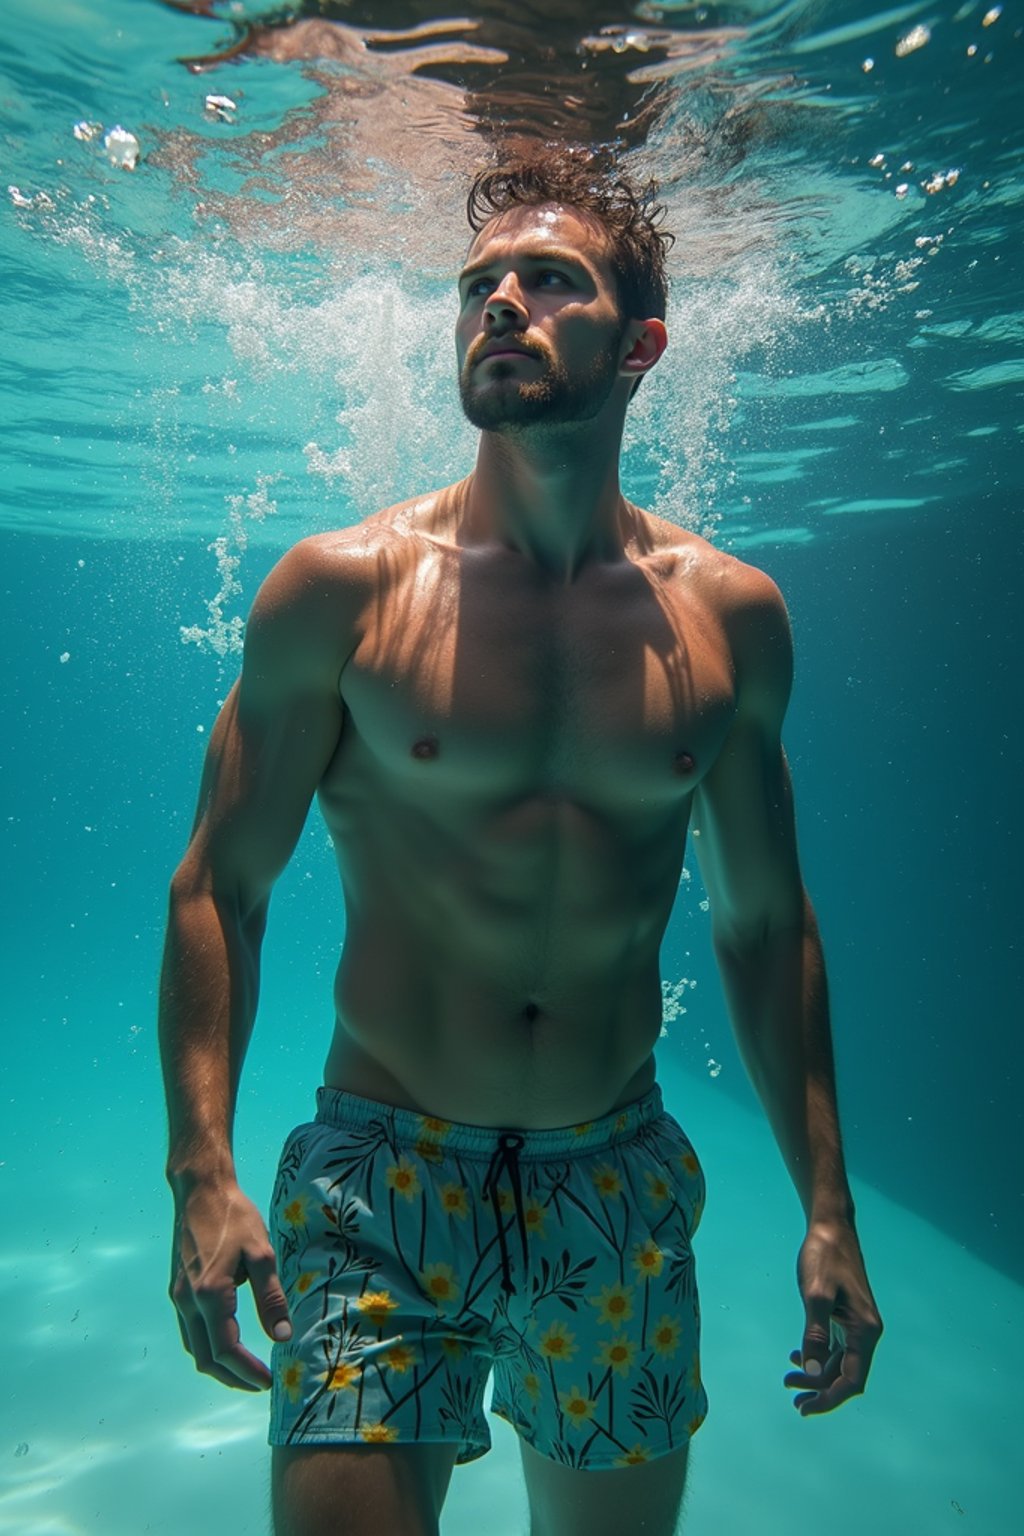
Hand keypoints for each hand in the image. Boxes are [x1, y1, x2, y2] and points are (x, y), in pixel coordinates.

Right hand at [170, 1179, 291, 1390]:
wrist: (200, 1191)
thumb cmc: (235, 1217)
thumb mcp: (261, 1254)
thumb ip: (271, 1298)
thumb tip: (282, 1337)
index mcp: (210, 1295)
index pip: (227, 1350)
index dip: (248, 1372)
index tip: (269, 1382)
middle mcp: (188, 1302)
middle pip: (206, 1359)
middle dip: (233, 1378)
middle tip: (260, 1384)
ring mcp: (179, 1297)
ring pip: (194, 1348)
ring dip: (219, 1366)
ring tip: (246, 1371)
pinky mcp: (177, 1289)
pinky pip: (189, 1332)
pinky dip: (207, 1348)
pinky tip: (226, 1344)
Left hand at [785, 1217, 881, 1415]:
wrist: (830, 1227)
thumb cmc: (824, 1256)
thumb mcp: (815, 1294)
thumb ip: (815, 1334)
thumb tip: (813, 1371)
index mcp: (865, 1331)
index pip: (852, 1380)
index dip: (830, 1399)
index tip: (805, 1409)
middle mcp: (866, 1332)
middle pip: (846, 1376)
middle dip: (820, 1391)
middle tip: (792, 1399)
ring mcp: (856, 1325)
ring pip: (840, 1363)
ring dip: (817, 1375)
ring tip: (789, 1380)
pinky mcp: (845, 1316)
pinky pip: (836, 1348)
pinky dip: (818, 1357)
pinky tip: (795, 1355)